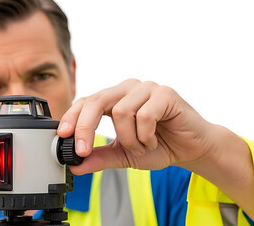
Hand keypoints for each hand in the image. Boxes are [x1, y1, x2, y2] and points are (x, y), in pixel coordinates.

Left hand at [57, 78, 218, 174]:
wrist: (191, 149)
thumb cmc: (159, 146)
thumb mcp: (123, 155)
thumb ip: (100, 157)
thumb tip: (75, 164)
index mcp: (115, 98)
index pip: (86, 102)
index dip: (72, 118)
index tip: (62, 137)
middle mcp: (128, 89)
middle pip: (96, 101)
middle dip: (86, 128)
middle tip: (84, 151)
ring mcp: (147, 88)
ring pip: (121, 112)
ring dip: (129, 139)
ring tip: (142, 146)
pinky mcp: (165, 93)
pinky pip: (145, 115)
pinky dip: (146, 136)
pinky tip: (154, 141)